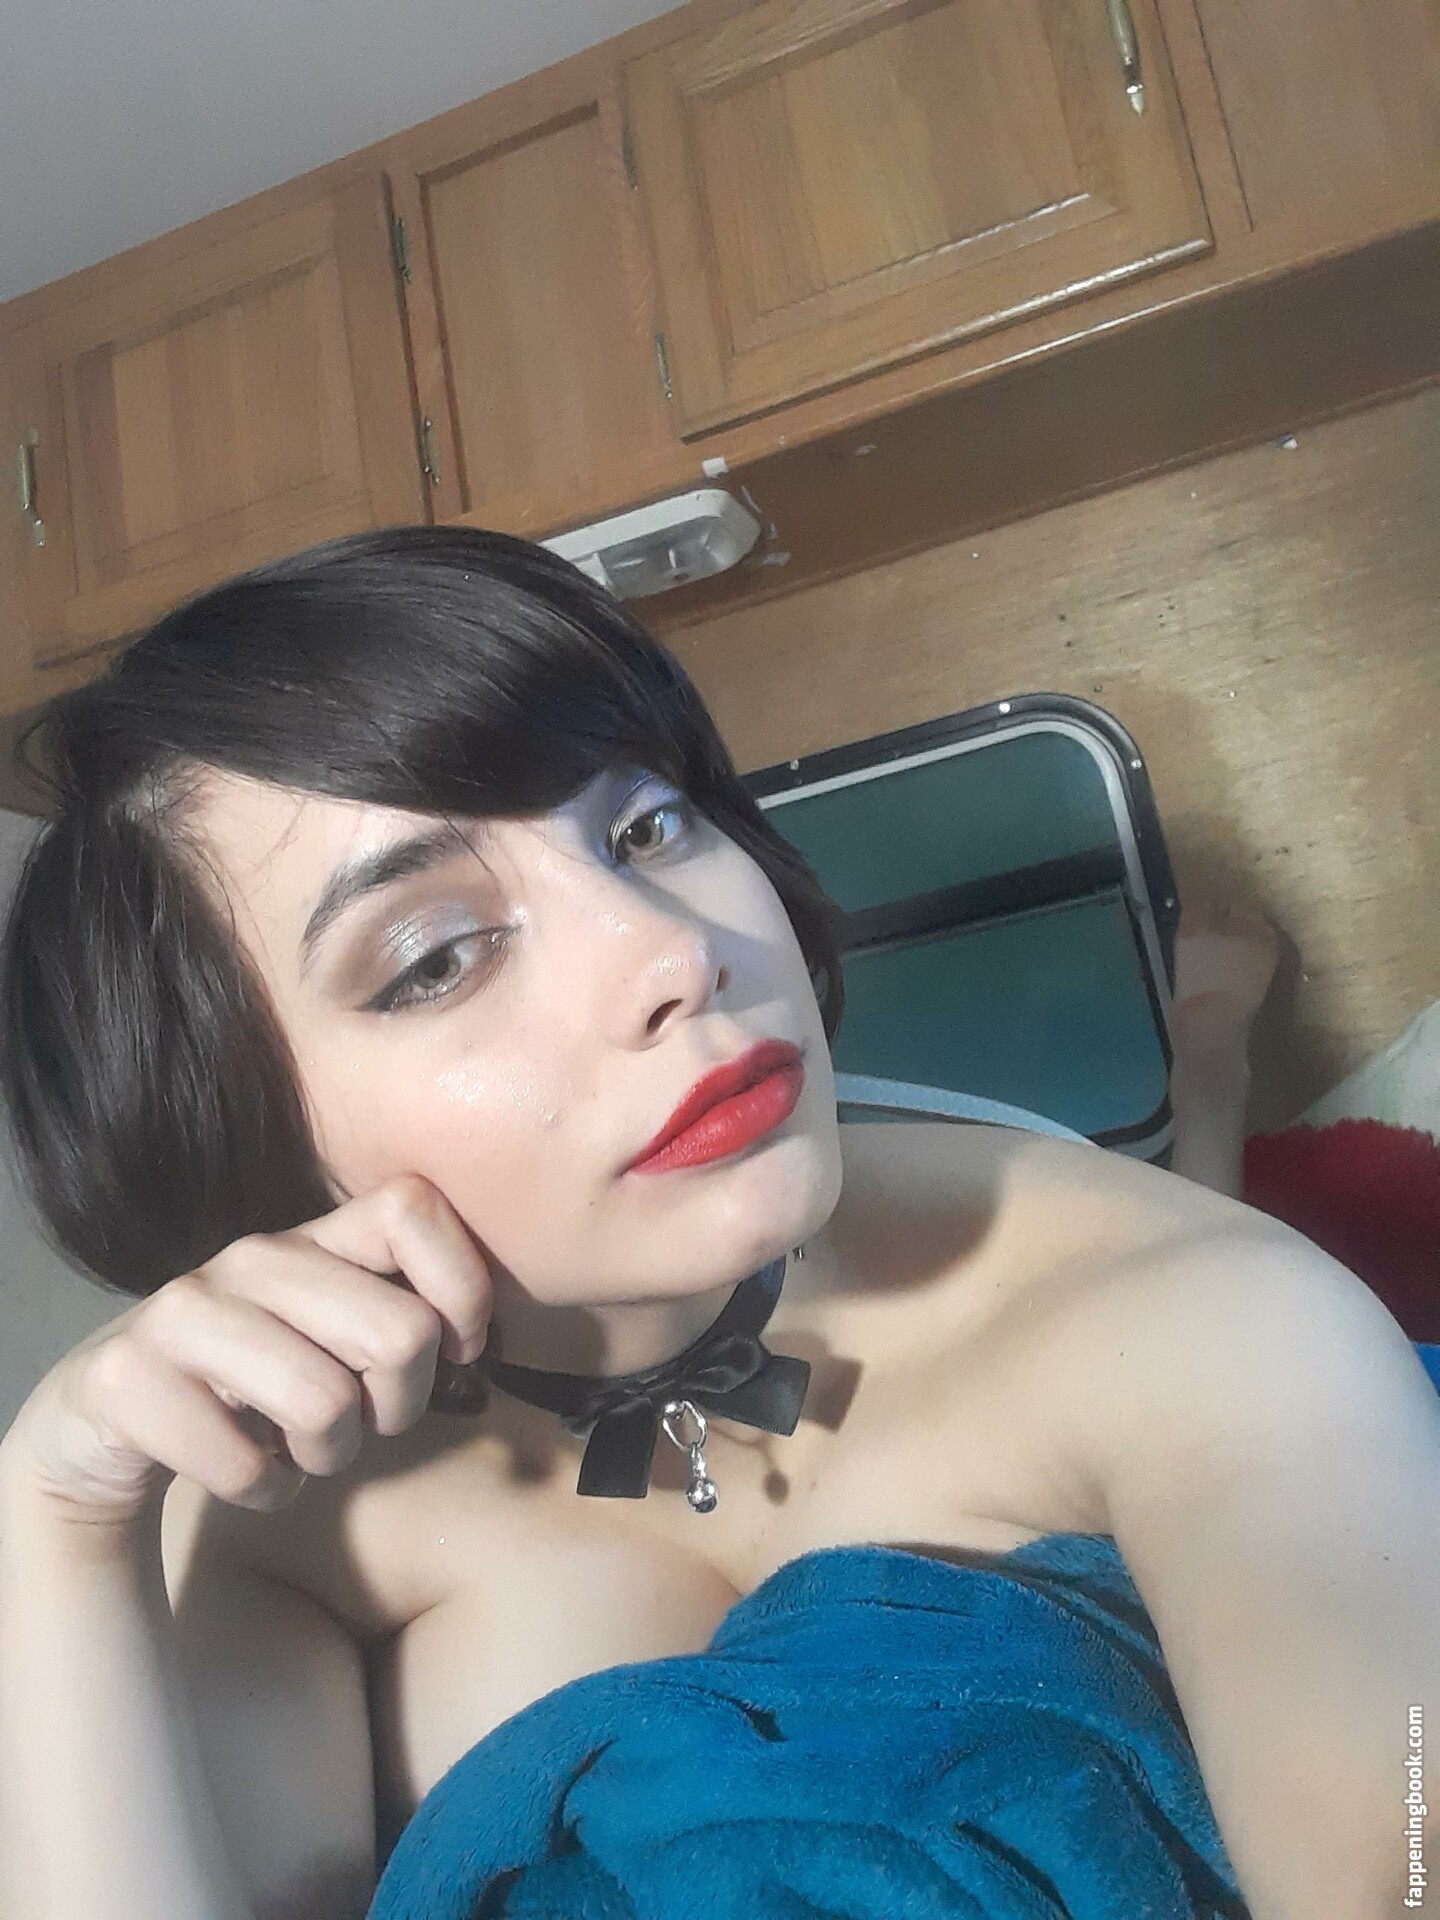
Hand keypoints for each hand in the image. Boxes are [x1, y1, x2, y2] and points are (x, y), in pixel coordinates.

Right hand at [3, 1174, 492, 1526]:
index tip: (453, 1349)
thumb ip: (408, 1316)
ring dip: (329, 1454)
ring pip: (326, 1404)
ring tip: (300, 1447)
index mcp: (314, 1237)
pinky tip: (247, 1474)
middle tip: (362, 1420)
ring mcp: (182, 1311)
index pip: (413, 1207)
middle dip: (398, 1405)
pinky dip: (264, 1492)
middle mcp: (251, 1258)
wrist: (109, 1417)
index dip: (462, 1288)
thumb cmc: (258, 1379)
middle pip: (399, 1332)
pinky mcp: (125, 1377)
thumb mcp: (337, 1336)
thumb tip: (481, 1348)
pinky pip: (246, 1468)